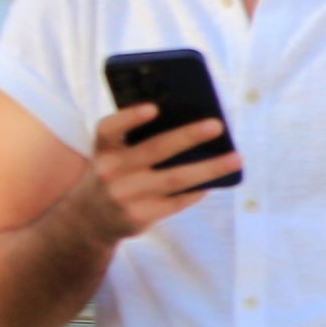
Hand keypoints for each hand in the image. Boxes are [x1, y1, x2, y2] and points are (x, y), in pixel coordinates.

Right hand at [76, 102, 238, 245]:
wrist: (90, 219)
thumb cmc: (115, 175)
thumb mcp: (113, 156)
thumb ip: (138, 141)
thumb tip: (194, 127)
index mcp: (103, 148)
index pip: (109, 128)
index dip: (130, 117)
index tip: (154, 107)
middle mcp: (109, 171)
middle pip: (154, 149)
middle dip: (188, 136)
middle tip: (218, 125)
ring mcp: (123, 195)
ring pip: (174, 178)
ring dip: (208, 168)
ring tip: (235, 158)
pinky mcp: (137, 216)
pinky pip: (176, 202)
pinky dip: (197, 191)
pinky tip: (214, 182)